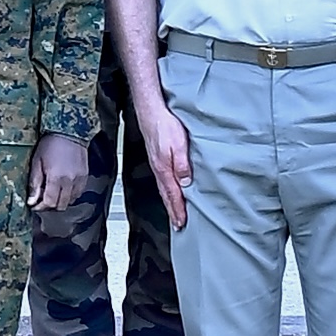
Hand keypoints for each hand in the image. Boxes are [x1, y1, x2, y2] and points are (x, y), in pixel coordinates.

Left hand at [27, 133, 87, 211]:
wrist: (69, 132)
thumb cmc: (51, 143)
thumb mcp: (37, 162)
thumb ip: (35, 183)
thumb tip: (32, 200)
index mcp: (56, 178)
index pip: (50, 203)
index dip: (41, 207)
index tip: (35, 205)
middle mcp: (70, 181)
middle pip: (61, 205)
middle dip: (50, 205)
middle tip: (42, 199)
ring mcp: (79, 180)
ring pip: (70, 201)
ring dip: (60, 200)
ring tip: (53, 192)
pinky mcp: (85, 177)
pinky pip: (78, 193)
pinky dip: (70, 195)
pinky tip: (63, 187)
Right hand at [135, 99, 194, 229]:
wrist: (150, 110)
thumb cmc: (165, 124)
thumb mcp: (179, 144)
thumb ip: (182, 164)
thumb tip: (185, 183)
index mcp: (164, 169)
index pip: (173, 195)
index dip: (178, 210)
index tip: (182, 223)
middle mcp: (158, 169)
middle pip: (166, 195)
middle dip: (172, 211)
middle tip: (178, 225)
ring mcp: (156, 164)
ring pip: (164, 188)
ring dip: (169, 202)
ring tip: (174, 213)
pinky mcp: (156, 158)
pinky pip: (162, 180)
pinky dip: (166, 190)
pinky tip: (169, 190)